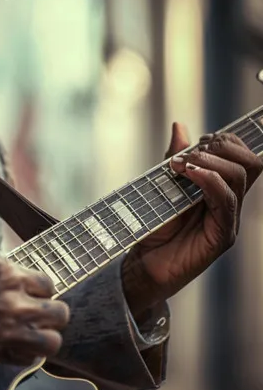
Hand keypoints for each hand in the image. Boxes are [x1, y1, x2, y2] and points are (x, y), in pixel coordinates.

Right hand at [0, 254, 69, 364]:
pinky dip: (25, 355)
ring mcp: (7, 329)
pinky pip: (28, 359)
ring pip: (52, 341)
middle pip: (59, 313)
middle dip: (52, 315)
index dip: (41, 291)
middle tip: (38, 316)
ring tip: (31, 336)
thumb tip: (14, 281)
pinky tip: (13, 348)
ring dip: (45, 338)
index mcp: (7, 272)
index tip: (32, 295)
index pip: (47, 283)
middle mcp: (15, 300)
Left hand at [122, 123, 262, 317]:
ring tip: (180, 164)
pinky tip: (187, 174)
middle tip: (187, 154)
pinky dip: (208, 179)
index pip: (243, 156)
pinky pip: (226, 201)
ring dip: (208, 161)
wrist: (141, 263)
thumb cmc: (152, 226)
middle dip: (220, 147)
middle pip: (250, 162)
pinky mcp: (220, 237)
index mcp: (220, 190)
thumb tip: (180, 125)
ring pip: (240, 176)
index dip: (225, 140)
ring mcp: (227, 220)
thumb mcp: (162, 184)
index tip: (195, 142)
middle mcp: (229, 204)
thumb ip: (174, 158)